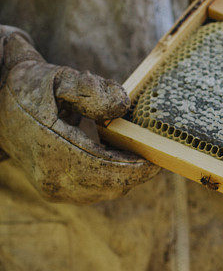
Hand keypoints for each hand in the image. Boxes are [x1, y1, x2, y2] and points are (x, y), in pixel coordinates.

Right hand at [0, 30, 159, 202]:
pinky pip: (96, 192)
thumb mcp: (60, 78)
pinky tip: (116, 155)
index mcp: (50, 148)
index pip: (104, 168)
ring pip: (106, 191)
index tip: (158, 159)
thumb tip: (122, 106)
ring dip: (126, 175)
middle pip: (111, 185)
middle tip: (154, 153)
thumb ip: (92, 90)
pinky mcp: (56, 192)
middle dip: (137, 171)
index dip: (136, 168)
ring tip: (134, 150)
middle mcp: (51, 176)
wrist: (0, 106)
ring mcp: (52, 188)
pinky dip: (113, 177)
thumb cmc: (33, 88)